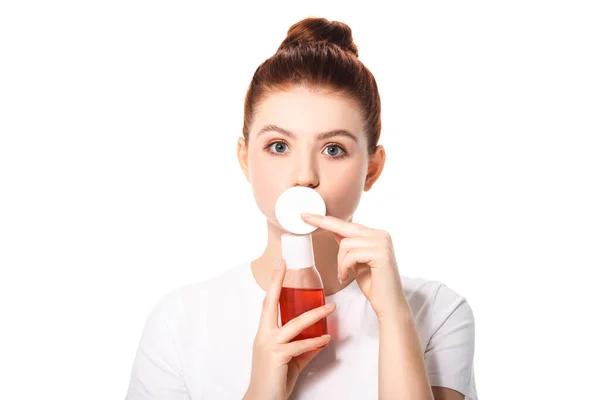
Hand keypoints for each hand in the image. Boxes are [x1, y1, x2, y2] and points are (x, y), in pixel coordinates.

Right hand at [244, 259, 335, 399]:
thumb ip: (303, 349)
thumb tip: (320, 341)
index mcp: (264, 333)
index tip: (279, 265)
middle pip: (271, 303)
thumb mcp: (288, 360)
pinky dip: (315, 342)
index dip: (274, 283)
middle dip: (279, 282)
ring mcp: (269, 345)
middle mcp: (264, 335)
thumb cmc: (273, 379)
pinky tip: (326, 340)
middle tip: (287, 265)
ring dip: (315, 315)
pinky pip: (300, 346)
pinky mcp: (278, 357)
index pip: (268, 303)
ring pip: (294, 324)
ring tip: (331, 309)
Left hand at [301, 213, 405, 318]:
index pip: (347, 224)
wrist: (389, 304)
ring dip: (340, 263)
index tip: (308, 215)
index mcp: (376, 234)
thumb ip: (349, 245)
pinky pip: (351, 255)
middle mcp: (381, 234)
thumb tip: (335, 230)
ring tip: (344, 275)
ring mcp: (382, 242)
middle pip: (345, 227)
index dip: (326, 219)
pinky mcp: (381, 253)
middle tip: (304, 217)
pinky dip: (344, 268)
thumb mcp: (356, 261)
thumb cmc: (373, 285)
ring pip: (345, 244)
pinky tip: (347, 277)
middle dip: (322, 222)